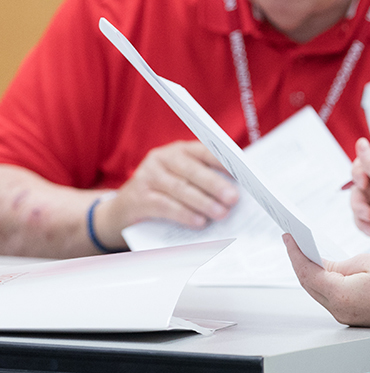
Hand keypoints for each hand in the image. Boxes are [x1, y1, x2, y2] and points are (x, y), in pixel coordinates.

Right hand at [94, 141, 238, 248]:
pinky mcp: (137, 197)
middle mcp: (162, 158)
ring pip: (180, 188)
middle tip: (233, 198)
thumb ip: (205, 181)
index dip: (223, 162)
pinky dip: (184, 214)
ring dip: (203, 202)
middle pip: (192, 170)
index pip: (204, 151)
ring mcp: (148, 176)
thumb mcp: (184, 181)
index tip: (242, 173)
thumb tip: (237, 192)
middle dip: (215, 185)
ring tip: (221, 213)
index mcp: (180, 150)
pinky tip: (199, 222)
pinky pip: (165, 205)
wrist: (123, 211)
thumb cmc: (165, 193)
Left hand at [284, 234, 369, 328]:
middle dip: (299, 260)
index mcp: (341, 296)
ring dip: (312, 271)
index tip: (288, 235)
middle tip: (293, 239)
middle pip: (310, 284)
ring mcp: (348, 316)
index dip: (295, 252)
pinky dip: (326, 281)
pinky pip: (334, 296)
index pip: (307, 272)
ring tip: (306, 250)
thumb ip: (342, 264)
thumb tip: (327, 267)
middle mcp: (340, 311)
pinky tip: (327, 268)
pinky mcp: (358, 316)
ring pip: (321, 291)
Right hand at [349, 138, 369, 248]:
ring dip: (362, 217)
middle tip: (368, 213)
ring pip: (360, 204)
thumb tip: (361, 142)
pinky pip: (366, 218)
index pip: (365, 163)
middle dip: (359, 201)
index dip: (359, 173)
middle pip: (359, 186)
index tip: (362, 185)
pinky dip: (367, 226)